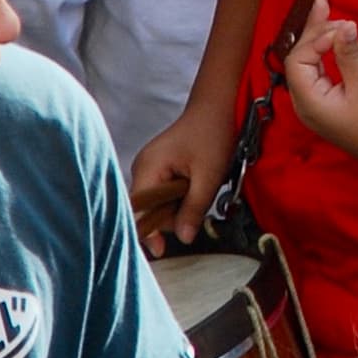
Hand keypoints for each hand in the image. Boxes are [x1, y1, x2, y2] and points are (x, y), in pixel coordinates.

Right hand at [129, 103, 235, 253]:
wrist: (219, 106)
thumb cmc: (213, 133)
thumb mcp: (208, 175)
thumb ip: (194, 208)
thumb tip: (184, 238)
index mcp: (148, 168)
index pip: (138, 209)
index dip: (148, 231)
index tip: (161, 250)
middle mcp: (143, 168)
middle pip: (148, 209)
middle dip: (171, 217)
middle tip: (196, 208)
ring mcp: (150, 167)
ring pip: (158, 202)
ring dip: (178, 206)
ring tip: (200, 190)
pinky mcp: (160, 167)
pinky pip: (165, 192)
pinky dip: (179, 196)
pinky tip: (195, 188)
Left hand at [282, 0, 357, 166]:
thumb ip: (350, 54)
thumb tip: (344, 25)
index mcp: (309, 102)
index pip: (298, 61)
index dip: (316, 40)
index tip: (342, 30)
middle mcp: (305, 103)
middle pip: (299, 60)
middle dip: (313, 33)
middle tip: (325, 6)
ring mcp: (314, 104)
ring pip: (307, 64)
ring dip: (318, 39)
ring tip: (326, 13)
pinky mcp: (325, 102)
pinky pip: (317, 71)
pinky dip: (324, 52)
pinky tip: (331, 38)